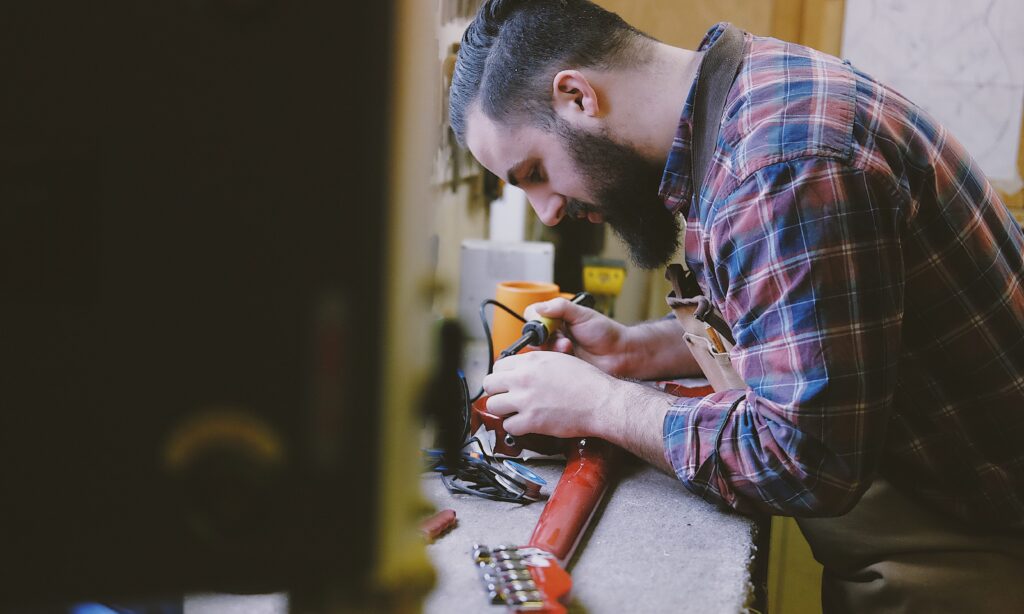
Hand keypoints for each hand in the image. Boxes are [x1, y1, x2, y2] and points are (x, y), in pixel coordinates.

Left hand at [482, 351, 618, 437]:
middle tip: (506, 397)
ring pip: (493, 405)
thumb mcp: (559, 360)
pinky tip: (525, 423)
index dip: (502, 375)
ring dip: (503, 409)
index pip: (498, 365)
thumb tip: (523, 369)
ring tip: (514, 411)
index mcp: (531, 360)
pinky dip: (515, 426)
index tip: (507, 382)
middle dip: (496, 391)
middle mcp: (524, 378)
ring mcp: (526, 399)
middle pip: (489, 384)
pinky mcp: (531, 420)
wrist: (601, 401)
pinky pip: (508, 425)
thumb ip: (537, 363)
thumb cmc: (587, 382)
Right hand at [524, 298, 629, 375]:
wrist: (621, 354)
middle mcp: (556, 333)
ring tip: (568, 347)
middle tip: (559, 338)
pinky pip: (549, 365)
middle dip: (544, 338)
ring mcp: (558, 350)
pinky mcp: (562, 366)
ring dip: (553, 348)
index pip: (534, 316)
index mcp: (559, 318)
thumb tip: (538, 308)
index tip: (544, 324)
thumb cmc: (606, 333)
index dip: (534, 321)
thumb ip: (560, 308)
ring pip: (541, 351)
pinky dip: (557, 361)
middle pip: (534, 335)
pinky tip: (571, 357)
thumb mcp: (583, 315)